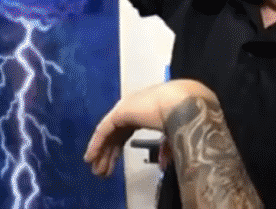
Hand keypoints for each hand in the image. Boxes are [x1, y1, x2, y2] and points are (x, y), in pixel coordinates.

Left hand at [84, 79, 214, 176]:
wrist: (183, 104)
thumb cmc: (184, 116)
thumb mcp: (173, 136)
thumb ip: (166, 149)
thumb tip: (164, 164)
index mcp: (144, 112)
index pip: (124, 133)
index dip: (117, 150)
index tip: (112, 166)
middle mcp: (132, 109)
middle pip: (115, 135)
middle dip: (109, 154)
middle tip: (102, 171)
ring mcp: (125, 109)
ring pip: (107, 134)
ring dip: (101, 152)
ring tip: (96, 169)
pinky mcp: (120, 112)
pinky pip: (104, 130)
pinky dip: (97, 144)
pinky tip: (91, 156)